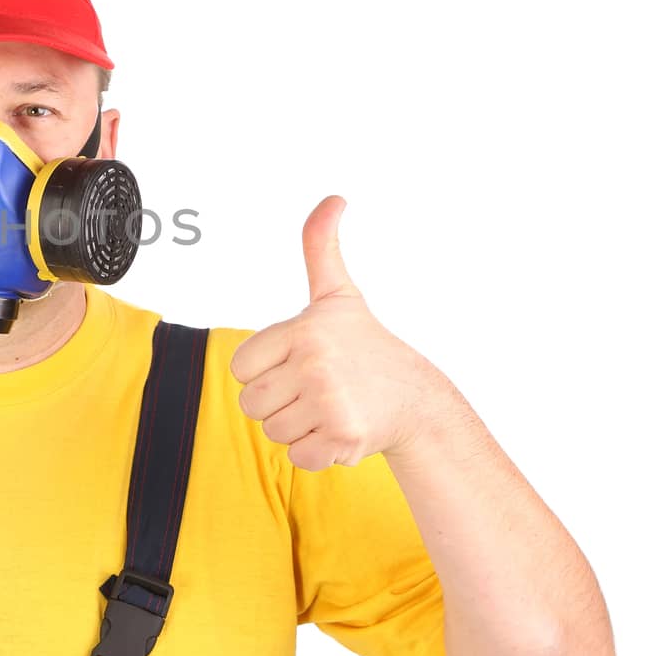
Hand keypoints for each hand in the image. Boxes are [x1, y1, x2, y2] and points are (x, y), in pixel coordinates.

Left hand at [230, 195, 453, 470]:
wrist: (415, 399)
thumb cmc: (364, 345)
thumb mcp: (337, 294)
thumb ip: (320, 246)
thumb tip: (334, 198)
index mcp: (303, 329)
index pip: (240, 367)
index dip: (266, 369)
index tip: (299, 361)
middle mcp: (315, 364)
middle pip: (251, 403)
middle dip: (278, 401)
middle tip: (316, 388)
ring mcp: (330, 404)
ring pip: (272, 431)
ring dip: (297, 426)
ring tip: (330, 405)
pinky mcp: (342, 440)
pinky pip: (296, 457)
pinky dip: (315, 452)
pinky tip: (341, 428)